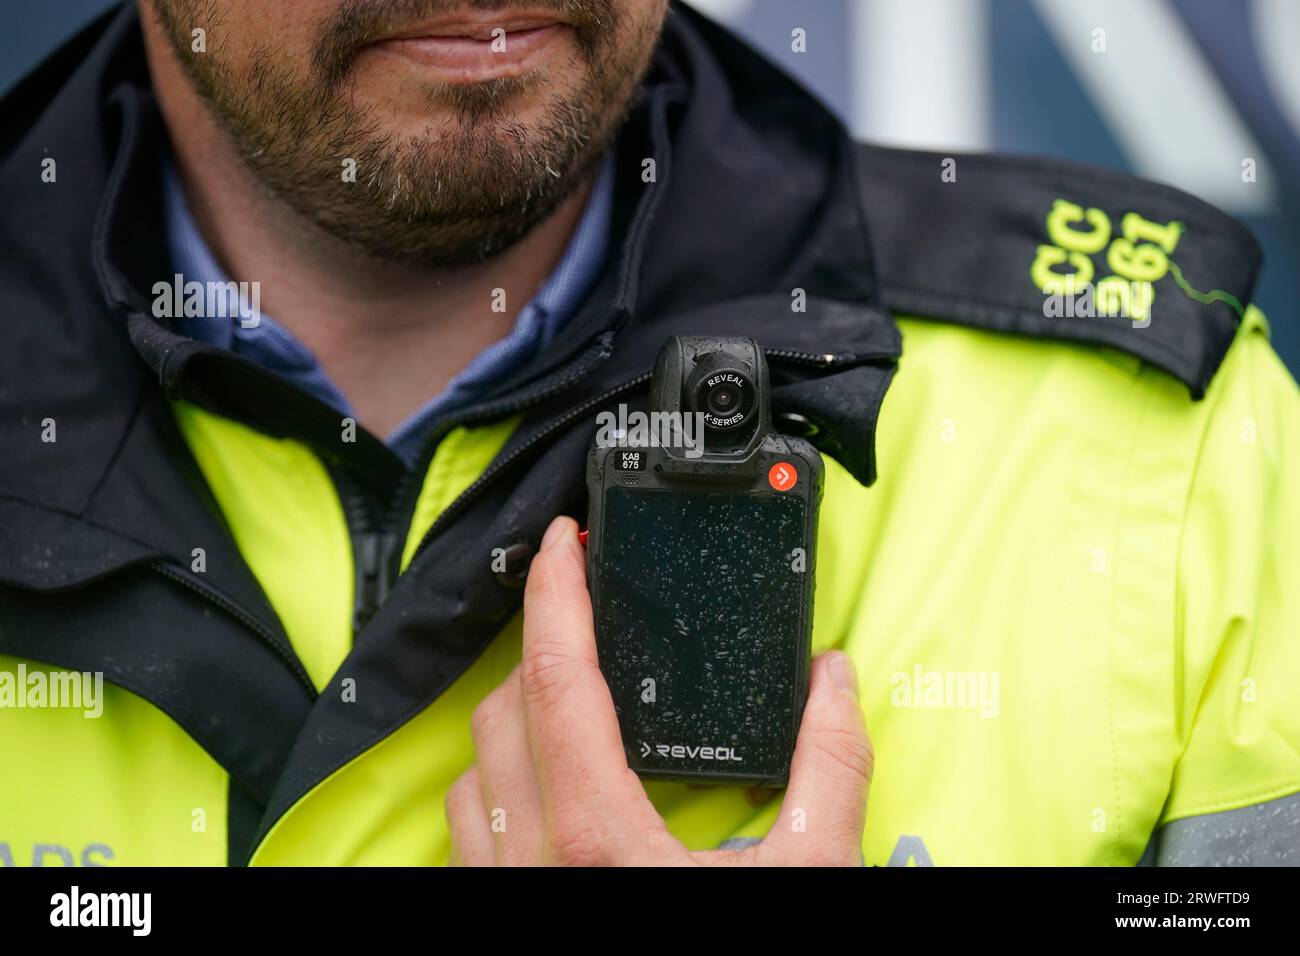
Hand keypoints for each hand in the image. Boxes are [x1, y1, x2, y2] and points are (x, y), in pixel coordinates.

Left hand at [446, 516, 873, 865]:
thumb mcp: (810, 876)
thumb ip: (829, 768)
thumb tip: (834, 680)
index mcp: (598, 838)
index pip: (555, 679)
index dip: (555, 595)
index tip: (562, 544)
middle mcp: (530, 864)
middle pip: (499, 715)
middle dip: (538, 653)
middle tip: (588, 627)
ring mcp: (504, 898)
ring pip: (469, 778)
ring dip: (507, 725)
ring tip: (566, 703)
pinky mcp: (501, 919)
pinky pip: (468, 837)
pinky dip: (495, 790)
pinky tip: (546, 794)